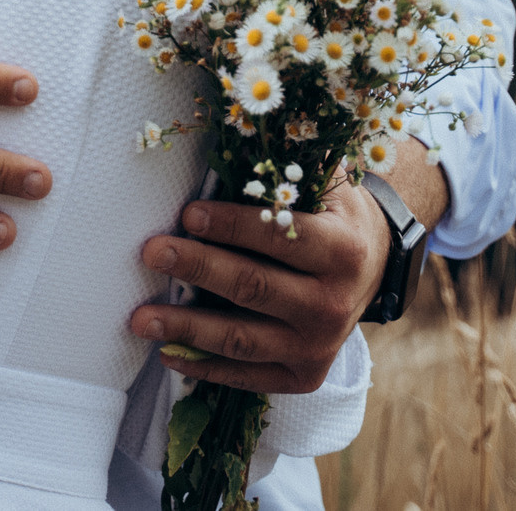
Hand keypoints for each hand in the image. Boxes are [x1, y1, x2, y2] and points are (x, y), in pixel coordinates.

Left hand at [127, 186, 389, 394]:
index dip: (231, 226)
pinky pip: (247, 376)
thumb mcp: (326, 186)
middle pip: (253, 287)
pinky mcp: (304, 376)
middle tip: (152, 252)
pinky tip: (167, 353)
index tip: (187, 214)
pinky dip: (204, 367)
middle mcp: (333, 304)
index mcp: (341, 251)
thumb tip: (229, 138)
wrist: (375, 270)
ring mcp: (319, 346)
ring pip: (242, 340)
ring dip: (186, 328)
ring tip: (140, 318)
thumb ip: (285, 172)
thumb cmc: (334, 217)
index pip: (278, 238)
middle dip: (198, 268)